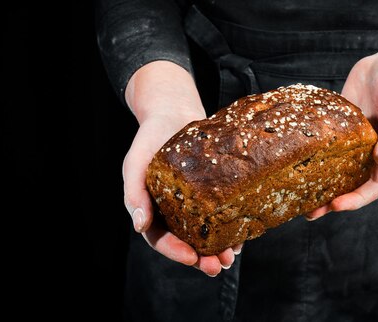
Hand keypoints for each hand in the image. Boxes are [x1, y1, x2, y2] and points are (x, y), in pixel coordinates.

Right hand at [123, 61, 240, 275]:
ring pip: (206, 232)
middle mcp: (173, 211)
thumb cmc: (150, 137)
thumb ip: (134, 193)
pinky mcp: (213, 191)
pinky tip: (243, 234)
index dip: (175, 251)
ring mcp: (194, 202)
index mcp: (151, 209)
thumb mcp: (135, 163)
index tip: (191, 258)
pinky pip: (222, 212)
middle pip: (186, 242)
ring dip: (219, 248)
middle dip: (202, 258)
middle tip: (218, 266)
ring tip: (232, 256)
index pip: (160, 238)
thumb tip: (139, 226)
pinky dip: (231, 226)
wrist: (173, 112)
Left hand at [306, 25, 377, 218]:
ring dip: (318, 182)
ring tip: (297, 195)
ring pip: (334, 167)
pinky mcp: (338, 123)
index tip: (336, 205)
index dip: (355, 200)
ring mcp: (351, 139)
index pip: (372, 187)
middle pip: (349, 184)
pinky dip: (310, 152)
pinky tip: (292, 157)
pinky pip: (323, 142)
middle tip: (309, 212)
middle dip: (331, 200)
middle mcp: (367, 151)